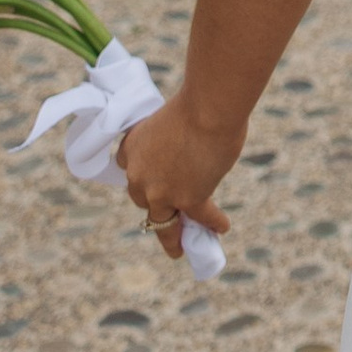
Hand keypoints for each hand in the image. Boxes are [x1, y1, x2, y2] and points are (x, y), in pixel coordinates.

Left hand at [115, 90, 242, 264]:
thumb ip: (170, 140)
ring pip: (162, 223)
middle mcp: (139, 176)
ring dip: (170, 237)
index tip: (152, 175)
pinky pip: (199, 217)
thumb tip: (189, 153)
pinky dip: (212, 222)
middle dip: (157, 202)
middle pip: (145, 198)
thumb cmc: (195, 102)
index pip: (130, 168)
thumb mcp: (168, 118)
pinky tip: (221, 228)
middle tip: (170, 209)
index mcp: (131, 149)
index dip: (143, 173)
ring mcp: (162, 192)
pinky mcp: (188, 199)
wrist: (209, 108)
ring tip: (176, 249)